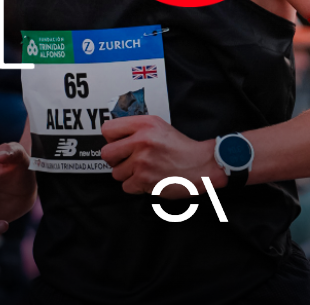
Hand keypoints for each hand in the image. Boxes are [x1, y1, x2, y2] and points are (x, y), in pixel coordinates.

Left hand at [99, 115, 220, 196]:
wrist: (202, 164)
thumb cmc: (182, 147)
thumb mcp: (159, 127)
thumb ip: (137, 129)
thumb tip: (115, 137)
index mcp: (144, 124)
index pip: (108, 129)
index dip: (112, 139)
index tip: (119, 144)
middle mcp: (141, 140)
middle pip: (107, 153)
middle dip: (116, 160)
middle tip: (128, 161)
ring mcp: (142, 161)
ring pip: (116, 173)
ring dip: (128, 175)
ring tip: (143, 170)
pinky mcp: (145, 179)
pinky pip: (126, 186)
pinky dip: (136, 186)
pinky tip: (148, 179)